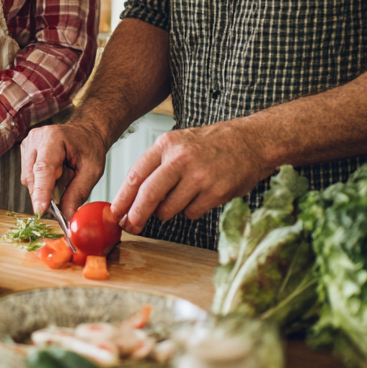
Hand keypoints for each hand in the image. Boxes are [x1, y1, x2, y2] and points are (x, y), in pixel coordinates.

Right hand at [21, 122, 109, 218]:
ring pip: (29, 179)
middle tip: (66, 197)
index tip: (40, 210)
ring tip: (64, 175)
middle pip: (33, 177)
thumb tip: (67, 216)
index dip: (41, 190)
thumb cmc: (90, 148)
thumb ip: (78, 193)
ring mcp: (28, 144)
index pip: (43, 168)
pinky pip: (29, 177)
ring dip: (46, 187)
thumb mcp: (93, 171)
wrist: (86, 133)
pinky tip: (56, 173)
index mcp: (53, 137)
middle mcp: (36, 138)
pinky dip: (43, 182)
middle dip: (46, 193)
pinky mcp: (25, 152)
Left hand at [110, 118, 270, 233]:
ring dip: (166, 213)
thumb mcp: (179, 143)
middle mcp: (181, 159)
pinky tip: (199, 198)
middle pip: (149, 194)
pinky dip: (189, 211)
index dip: (123, 197)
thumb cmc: (212, 144)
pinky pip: (191, 213)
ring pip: (169, 208)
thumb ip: (158, 165)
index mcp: (167, 144)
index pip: (136, 174)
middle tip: (130, 226)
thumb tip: (134, 196)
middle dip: (136, 215)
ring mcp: (200, 176)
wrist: (251, 141)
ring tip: (177, 201)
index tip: (115, 212)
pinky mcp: (216, 192)